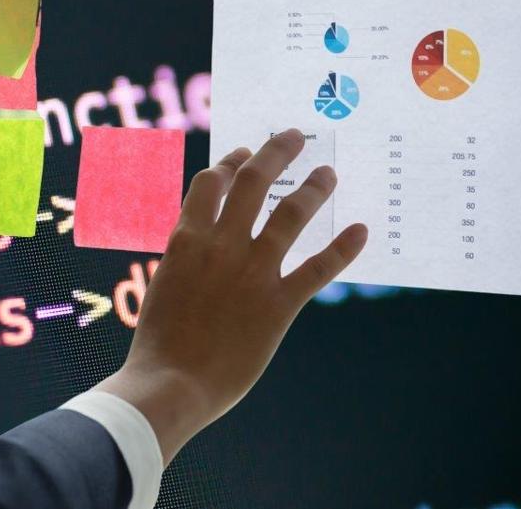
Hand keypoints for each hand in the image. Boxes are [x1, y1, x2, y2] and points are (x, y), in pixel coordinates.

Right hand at [96, 128, 366, 464]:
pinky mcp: (278, 304)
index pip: (211, 182)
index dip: (230, 162)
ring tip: (328, 174)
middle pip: (253, 181)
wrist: (170, 383)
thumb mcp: (165, 284)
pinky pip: (318, 268)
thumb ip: (187, 259)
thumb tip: (199, 244)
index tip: (244, 153)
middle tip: (295, 137)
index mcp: (185, 237)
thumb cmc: (159, 342)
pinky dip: (343, 247)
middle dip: (277, 152)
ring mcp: (252, 272)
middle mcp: (220, 244)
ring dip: (314, 187)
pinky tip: (360, 231)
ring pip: (290, 213)